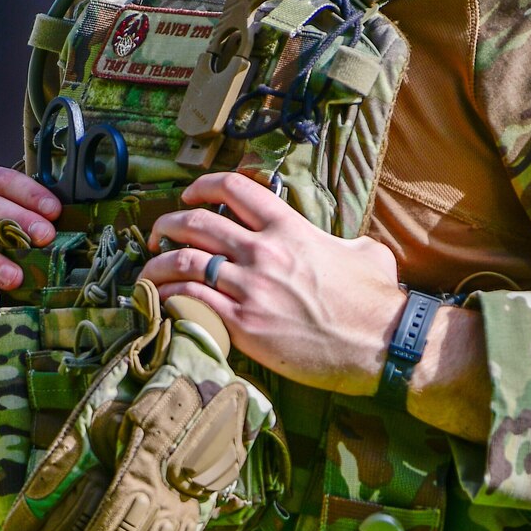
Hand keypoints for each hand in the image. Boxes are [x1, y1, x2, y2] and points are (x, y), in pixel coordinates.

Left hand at [140, 172, 405, 395]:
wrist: (381, 345)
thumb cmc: (375, 302)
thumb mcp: (365, 253)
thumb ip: (345, 241)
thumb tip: (344, 244)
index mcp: (290, 228)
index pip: (234, 189)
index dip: (203, 186)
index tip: (189, 195)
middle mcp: (264, 252)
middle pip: (196, 222)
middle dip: (167, 224)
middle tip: (158, 234)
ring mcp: (251, 288)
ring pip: (185, 261)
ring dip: (158, 262)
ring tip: (148, 269)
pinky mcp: (244, 325)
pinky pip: (190, 302)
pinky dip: (168, 297)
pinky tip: (160, 301)